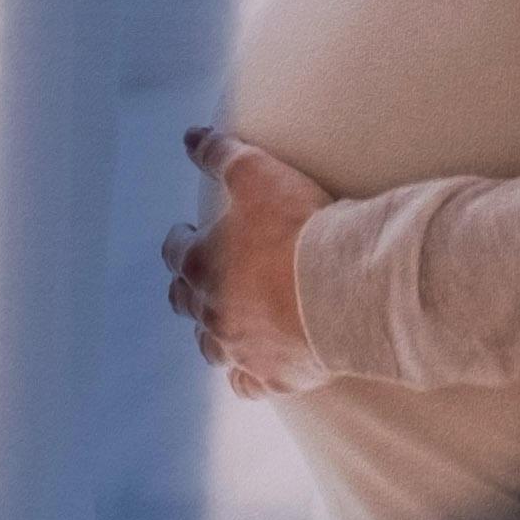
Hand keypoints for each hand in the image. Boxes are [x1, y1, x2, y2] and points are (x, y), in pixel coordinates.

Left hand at [165, 128, 328, 394]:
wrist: (345, 286)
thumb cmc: (299, 226)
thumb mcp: (256, 172)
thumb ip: (219, 152)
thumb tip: (189, 136)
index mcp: (202, 265)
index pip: (175, 252)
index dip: (181, 240)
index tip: (189, 233)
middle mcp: (212, 313)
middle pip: (185, 303)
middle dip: (189, 287)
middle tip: (204, 276)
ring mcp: (241, 349)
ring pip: (211, 346)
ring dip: (213, 332)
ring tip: (226, 322)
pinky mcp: (272, 376)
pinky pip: (248, 384)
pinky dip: (247, 374)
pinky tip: (253, 368)